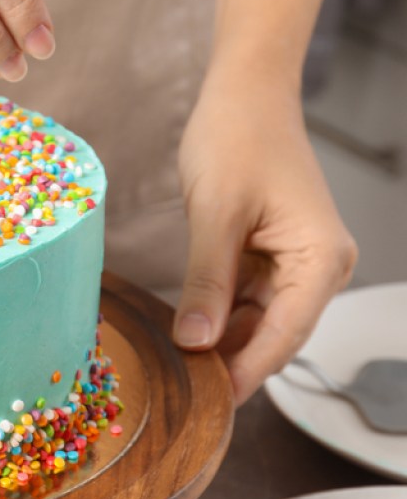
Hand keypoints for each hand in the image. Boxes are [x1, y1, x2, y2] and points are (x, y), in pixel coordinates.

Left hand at [173, 73, 356, 404]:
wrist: (244, 94)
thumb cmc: (236, 140)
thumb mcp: (215, 215)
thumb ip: (207, 282)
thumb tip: (196, 343)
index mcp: (321, 260)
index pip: (284, 335)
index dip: (246, 371)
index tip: (211, 405)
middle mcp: (318, 267)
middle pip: (274, 332)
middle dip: (231, 359)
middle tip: (184, 392)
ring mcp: (296, 261)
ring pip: (257, 319)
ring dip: (221, 338)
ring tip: (178, 366)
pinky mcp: (271, 253)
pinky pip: (246, 296)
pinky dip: (218, 311)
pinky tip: (187, 329)